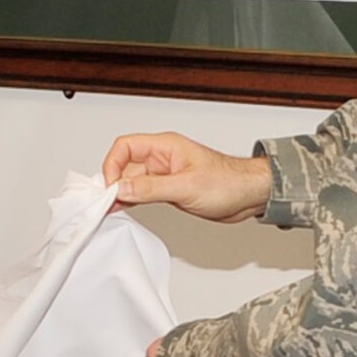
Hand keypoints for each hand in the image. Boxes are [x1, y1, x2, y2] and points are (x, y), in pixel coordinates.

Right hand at [102, 132, 270, 222]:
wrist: (249, 195)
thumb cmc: (229, 182)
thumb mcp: (186, 186)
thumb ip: (151, 188)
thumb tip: (122, 187)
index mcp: (165, 146)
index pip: (126, 147)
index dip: (113, 164)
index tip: (111, 185)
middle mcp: (162, 159)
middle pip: (125, 164)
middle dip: (114, 182)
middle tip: (106, 201)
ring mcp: (165, 175)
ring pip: (132, 181)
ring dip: (121, 193)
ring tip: (111, 208)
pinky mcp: (169, 191)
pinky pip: (143, 193)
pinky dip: (132, 201)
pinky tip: (125, 209)